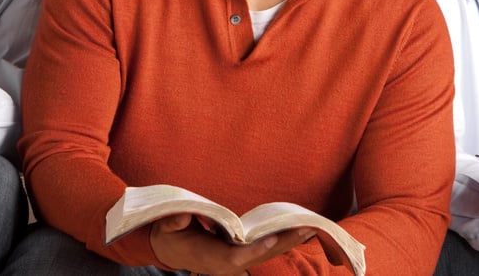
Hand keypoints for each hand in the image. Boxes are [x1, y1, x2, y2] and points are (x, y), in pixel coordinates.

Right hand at [150, 213, 316, 275]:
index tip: (272, 239)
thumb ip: (173, 221)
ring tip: (311, 226)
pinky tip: (301, 229)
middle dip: (283, 243)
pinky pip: (267, 249)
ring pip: (267, 254)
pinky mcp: (244, 255)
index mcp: (210, 258)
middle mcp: (228, 264)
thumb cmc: (171, 235)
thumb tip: (183, 214)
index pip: (235, 258)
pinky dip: (284, 240)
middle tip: (306, 227)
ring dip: (289, 241)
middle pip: (260, 257)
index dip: (254, 250)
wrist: (173, 250)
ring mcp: (238, 262)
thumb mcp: (166, 227)